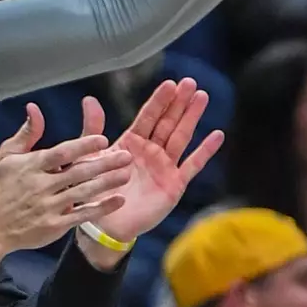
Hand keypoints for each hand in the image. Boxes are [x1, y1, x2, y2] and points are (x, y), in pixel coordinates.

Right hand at [0, 108, 133, 253]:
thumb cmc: (0, 188)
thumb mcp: (7, 158)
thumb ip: (26, 133)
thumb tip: (34, 108)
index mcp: (31, 166)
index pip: (61, 153)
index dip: (82, 146)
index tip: (103, 140)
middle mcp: (41, 186)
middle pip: (77, 172)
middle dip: (103, 164)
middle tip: (126, 156)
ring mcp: (48, 207)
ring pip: (83, 193)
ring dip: (107, 183)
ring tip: (126, 174)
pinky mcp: (54, 226)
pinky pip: (82, 215)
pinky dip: (101, 208)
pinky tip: (118, 200)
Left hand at [92, 79, 224, 244]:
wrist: (104, 224)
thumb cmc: (94, 190)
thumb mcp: (89, 157)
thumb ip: (92, 129)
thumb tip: (89, 99)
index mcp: (131, 143)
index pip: (148, 116)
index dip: (159, 100)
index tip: (170, 83)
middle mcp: (150, 151)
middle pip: (168, 122)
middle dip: (178, 102)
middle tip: (190, 83)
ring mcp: (164, 166)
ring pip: (181, 137)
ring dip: (191, 117)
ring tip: (201, 97)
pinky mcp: (175, 184)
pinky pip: (192, 165)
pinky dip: (205, 151)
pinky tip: (217, 135)